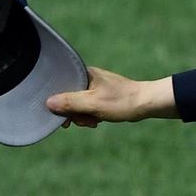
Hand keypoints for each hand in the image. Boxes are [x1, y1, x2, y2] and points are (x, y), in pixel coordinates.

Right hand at [45, 67, 177, 128]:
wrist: (147, 104)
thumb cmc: (121, 101)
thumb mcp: (92, 104)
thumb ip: (70, 102)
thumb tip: (48, 102)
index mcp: (84, 74)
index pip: (61, 86)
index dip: (59, 104)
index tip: (64, 118)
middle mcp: (88, 77)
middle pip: (69, 97)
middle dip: (75, 113)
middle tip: (84, 121)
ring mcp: (96, 87)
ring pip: (79, 104)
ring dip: (84, 116)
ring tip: (94, 121)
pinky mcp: (102, 95)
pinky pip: (89, 107)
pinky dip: (92, 115)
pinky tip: (98, 121)